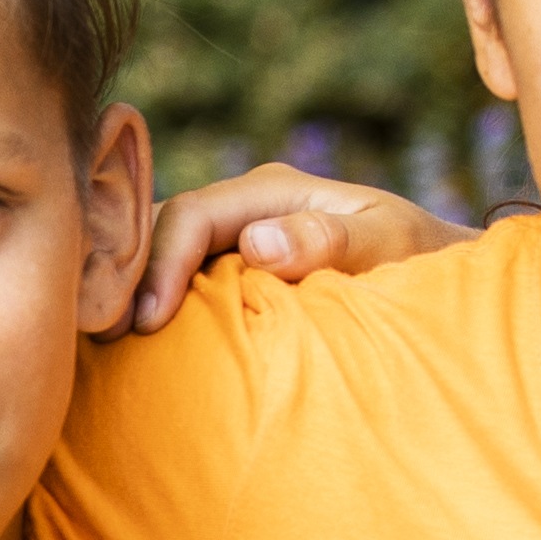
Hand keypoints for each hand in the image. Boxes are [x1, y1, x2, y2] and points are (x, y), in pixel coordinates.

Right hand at [132, 162, 457, 329]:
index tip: (150, 321)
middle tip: (101, 335)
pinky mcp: (228, 277)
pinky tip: (127, 348)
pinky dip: (148, 308)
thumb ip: (333, 240)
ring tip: (102, 344)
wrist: (440, 284)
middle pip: (158, 230)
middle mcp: (241, 210)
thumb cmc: (423, 263)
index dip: (161, 263)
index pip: (191, 215)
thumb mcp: (390, 244)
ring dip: (129, 294)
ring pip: (157, 257)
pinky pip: (176, 286)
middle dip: (125, 276)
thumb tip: (260, 242)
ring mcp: (230, 243)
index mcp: (269, 191)